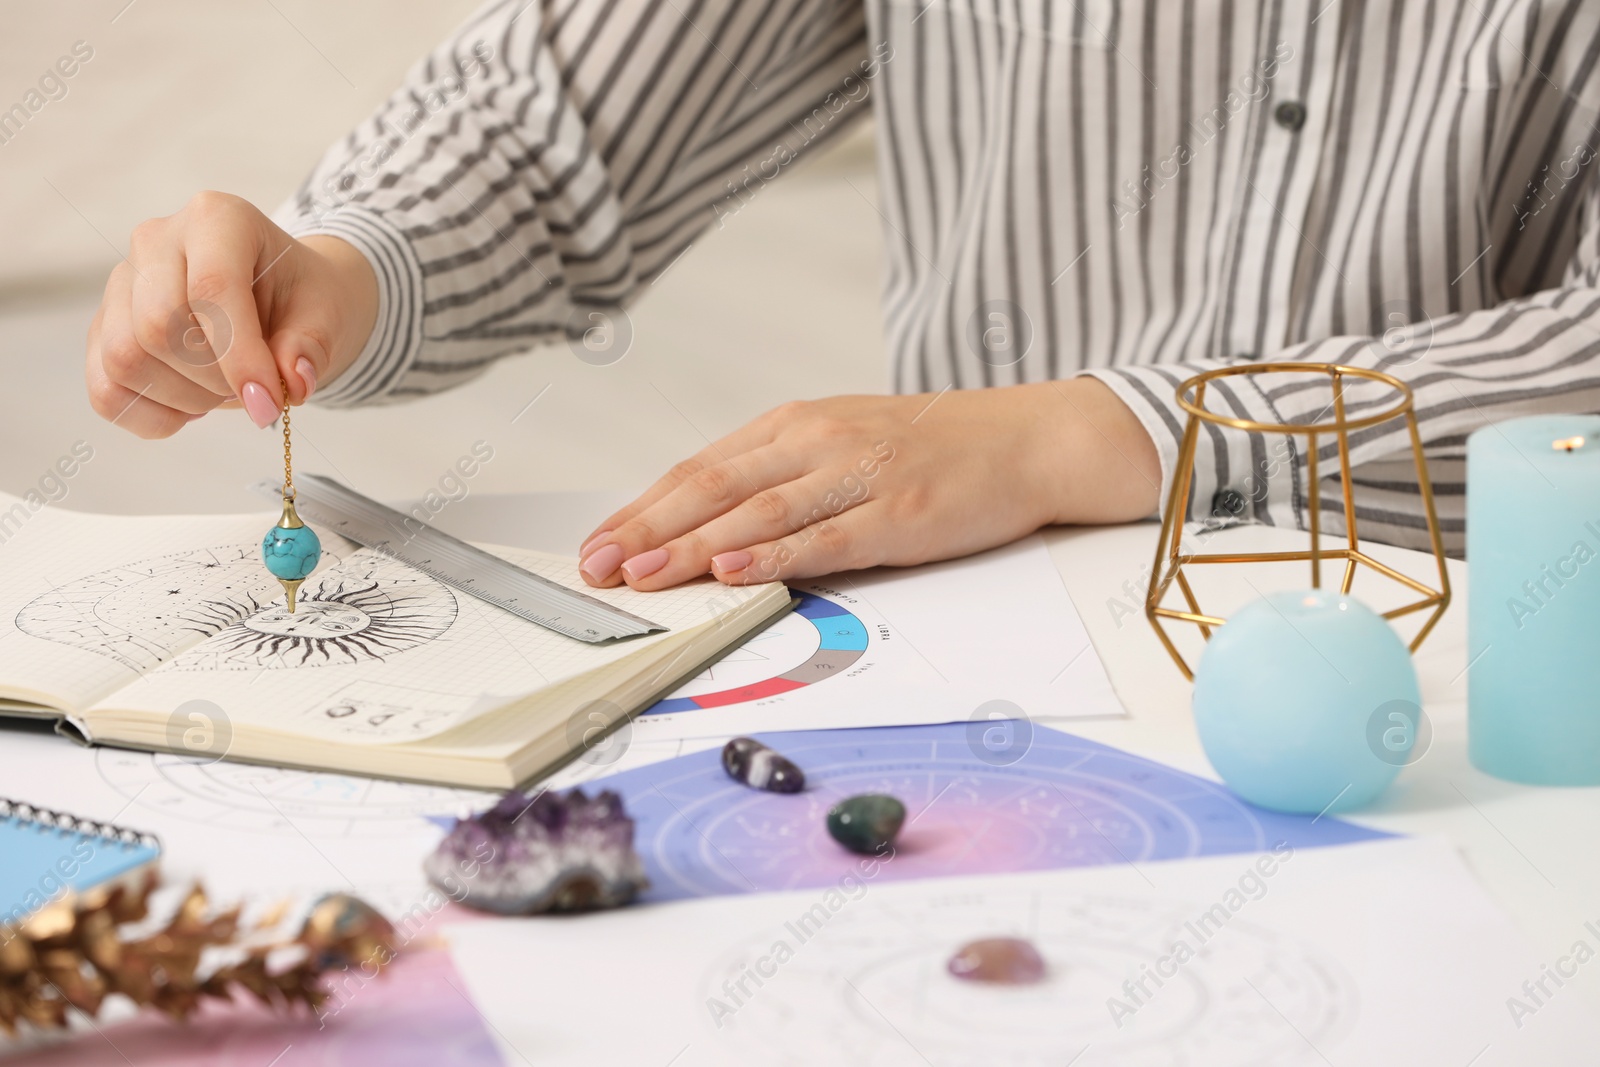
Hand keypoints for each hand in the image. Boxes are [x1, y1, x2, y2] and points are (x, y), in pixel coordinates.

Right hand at [85, 191, 376, 437]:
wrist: (283, 299)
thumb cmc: (301, 299)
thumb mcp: (325, 314)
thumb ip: (310, 346)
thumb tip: (292, 384)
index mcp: (217, 218)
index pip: (211, 288)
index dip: (240, 357)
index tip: (270, 404)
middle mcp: (156, 241)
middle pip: (157, 327)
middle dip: (214, 380)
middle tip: (255, 390)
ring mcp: (120, 284)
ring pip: (125, 359)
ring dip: (185, 398)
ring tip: (225, 391)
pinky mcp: (104, 327)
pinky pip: (106, 389)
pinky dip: (152, 416)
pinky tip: (192, 407)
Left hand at [576, 379, 1161, 589]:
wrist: (1029, 439)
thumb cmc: (933, 447)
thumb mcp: (843, 443)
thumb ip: (781, 475)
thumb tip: (709, 525)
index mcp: (796, 425)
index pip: (700, 469)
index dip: (643, 508)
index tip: (598, 543)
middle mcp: (817, 442)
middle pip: (714, 488)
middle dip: (648, 530)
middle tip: (599, 566)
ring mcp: (858, 476)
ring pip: (759, 512)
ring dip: (694, 546)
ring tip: (646, 574)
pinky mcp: (898, 512)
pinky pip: (826, 537)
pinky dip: (776, 555)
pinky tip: (736, 570)